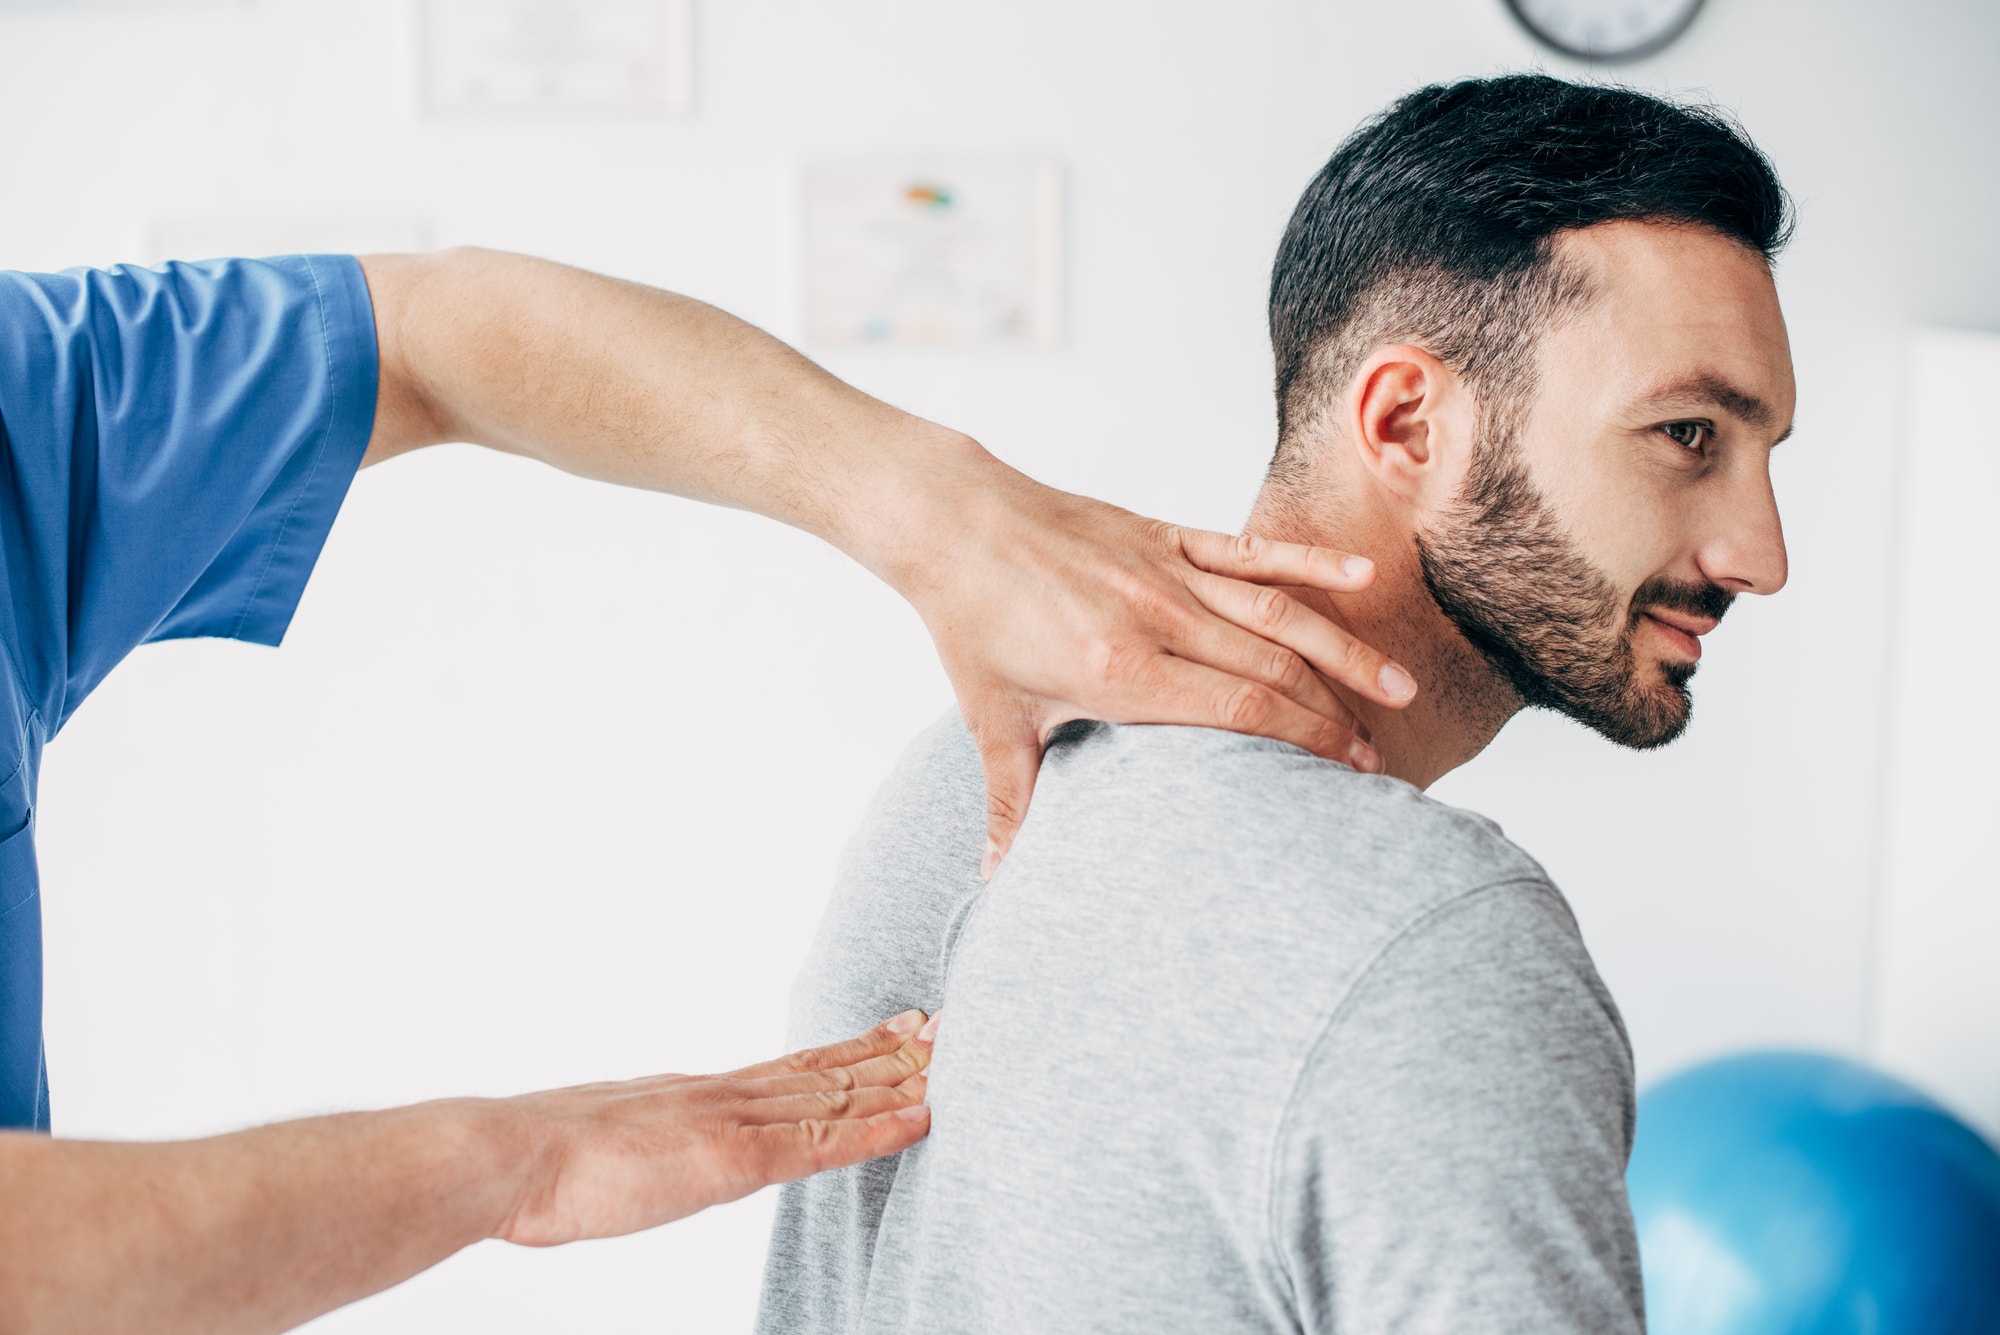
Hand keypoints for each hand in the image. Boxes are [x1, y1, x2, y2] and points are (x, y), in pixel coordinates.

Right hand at [490, 1010, 935, 1246]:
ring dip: (897, 1082)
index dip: (847, 1051)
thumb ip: (649, 1145)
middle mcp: (724, 1096)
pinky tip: (918, 1119)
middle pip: (823, 1070)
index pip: (789, 1068)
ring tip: (950, 1060)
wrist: (507, 1156)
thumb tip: (660, 1156)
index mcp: (695, 1095)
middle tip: (945, 1027)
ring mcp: (731, 1122)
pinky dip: (875, 1130)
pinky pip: (820, 1143)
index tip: (894, 1032)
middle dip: (888, 1054)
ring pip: (834, 1096)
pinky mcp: (731, 1158)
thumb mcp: (608, 1146)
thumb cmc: (538, 1165)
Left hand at [884, 443, 1416, 877]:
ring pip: (1280, 612)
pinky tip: (1363, 575)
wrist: (954, 524)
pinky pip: (1252, 550)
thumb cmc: (972, 623)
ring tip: (1398, 690)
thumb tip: (994, 878)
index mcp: (1121, 672)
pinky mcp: (1166, 534)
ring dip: (1344, 651)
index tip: (1345, 777)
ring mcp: (1168, 572)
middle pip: (1273, 672)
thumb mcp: (991, 720)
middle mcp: (1159, 619)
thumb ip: (1010, 801)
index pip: (1238, 713)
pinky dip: (1310, 561)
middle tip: (1376, 761)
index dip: (1301, 744)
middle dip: (1333, 719)